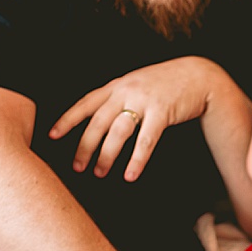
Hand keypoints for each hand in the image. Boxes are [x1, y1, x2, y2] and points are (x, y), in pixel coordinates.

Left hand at [48, 57, 228, 180]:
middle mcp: (126, 91)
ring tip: (99, 173)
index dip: (68, 120)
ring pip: (118, 132)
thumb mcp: (137, 84)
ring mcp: (144, 101)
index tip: (52, 136)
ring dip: (107, 155)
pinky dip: (137, 160)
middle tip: (77, 167)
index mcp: (117, 85)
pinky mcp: (162, 112)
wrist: (199, 76)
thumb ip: (118, 97)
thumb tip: (100, 120)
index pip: (86, 103)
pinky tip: (130, 175)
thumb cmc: (167, 84)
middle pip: (98, 122)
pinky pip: (146, 140)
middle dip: (84, 146)